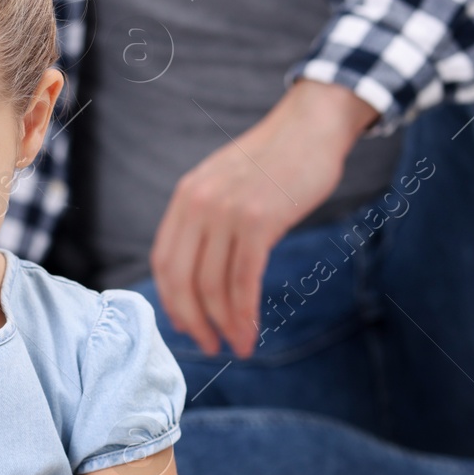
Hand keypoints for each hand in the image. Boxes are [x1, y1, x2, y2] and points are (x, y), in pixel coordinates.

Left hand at [150, 79, 377, 358]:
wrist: (310, 126)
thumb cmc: (273, 161)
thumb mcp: (223, 183)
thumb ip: (208, 220)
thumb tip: (202, 273)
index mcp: (185, 197)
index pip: (163, 261)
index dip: (171, 301)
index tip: (186, 326)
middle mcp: (198, 204)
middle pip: (182, 280)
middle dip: (194, 322)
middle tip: (209, 347)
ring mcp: (227, 212)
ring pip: (214, 285)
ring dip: (224, 325)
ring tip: (238, 347)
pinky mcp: (258, 221)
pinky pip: (244, 279)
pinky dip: (245, 313)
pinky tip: (251, 331)